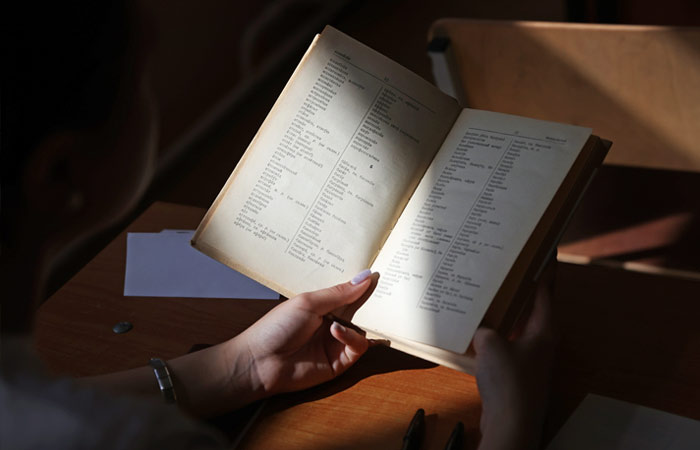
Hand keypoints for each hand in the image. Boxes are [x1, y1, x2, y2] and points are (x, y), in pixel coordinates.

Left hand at [234, 270, 376, 397]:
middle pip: (360, 312)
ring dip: (358, 323)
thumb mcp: (309, 302)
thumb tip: (366, 277)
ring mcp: (337, 343)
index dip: (363, 285)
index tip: (380, 273)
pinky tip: (335, 332)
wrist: (260, 362)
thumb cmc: (276, 327)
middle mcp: (332, 323)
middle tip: (386, 292)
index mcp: (323, 306)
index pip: (349, 293)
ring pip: (364, 330)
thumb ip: (339, 293)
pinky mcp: (340, 362)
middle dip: (371, 303)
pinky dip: (351, 338)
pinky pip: (358, 348)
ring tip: (339, 320)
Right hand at [473, 272, 554, 449]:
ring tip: (488, 297)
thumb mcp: (491, 344)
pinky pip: (507, 345)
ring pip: (518, 326)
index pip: (546, 289)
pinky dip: (496, 336)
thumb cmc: (509, 382)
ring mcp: (531, 357)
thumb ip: (485, 329)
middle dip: (520, 289)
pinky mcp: (518, 372)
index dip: (544, 268)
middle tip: (507, 269)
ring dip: (505, 314)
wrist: (511, 421)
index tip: (545, 250)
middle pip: (533, 307)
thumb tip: (480, 329)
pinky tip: (479, 332)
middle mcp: (542, 341)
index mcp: (545, 328)